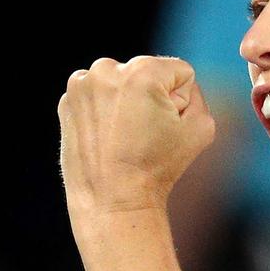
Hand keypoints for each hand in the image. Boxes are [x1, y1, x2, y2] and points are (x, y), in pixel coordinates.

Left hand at [57, 55, 216, 215]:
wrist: (113, 201)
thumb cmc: (158, 167)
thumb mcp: (202, 128)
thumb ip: (198, 95)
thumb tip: (176, 87)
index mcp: (142, 70)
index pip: (180, 73)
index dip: (182, 103)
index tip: (165, 129)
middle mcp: (107, 68)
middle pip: (148, 74)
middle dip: (152, 98)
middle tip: (144, 135)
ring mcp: (81, 85)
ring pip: (121, 83)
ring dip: (126, 102)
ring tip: (124, 137)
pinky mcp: (67, 102)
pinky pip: (98, 96)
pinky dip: (104, 111)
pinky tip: (107, 137)